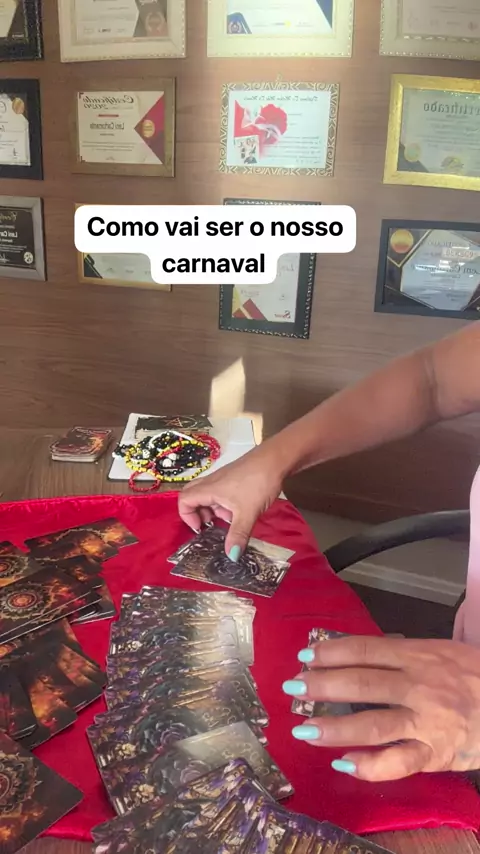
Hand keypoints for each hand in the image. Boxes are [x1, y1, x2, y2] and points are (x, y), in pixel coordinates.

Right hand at [178, 447, 282, 557]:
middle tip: (210, 525)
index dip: (187, 516)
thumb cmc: (257, 483)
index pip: (184, 500)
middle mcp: (212, 483)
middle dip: (198, 513)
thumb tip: (230, 557)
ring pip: (208, 496)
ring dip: (214, 510)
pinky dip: (225, 504)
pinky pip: (220, 493)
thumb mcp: (248, 512)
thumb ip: (238, 535)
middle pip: (193, 496)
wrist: (276, 459)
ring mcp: (223, 479)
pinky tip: (241, 511)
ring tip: (230, 520)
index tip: (201, 528)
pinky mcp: (234, 478)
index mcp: (209, 489)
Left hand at [283, 636, 479, 780]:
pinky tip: (344, 764)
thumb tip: (353, 652)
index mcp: (418, 656)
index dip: (332, 652)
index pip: (366, 650)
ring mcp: (426, 722)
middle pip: (362, 683)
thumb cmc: (471, 675)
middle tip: (293, 688)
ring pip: (373, 725)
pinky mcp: (434, 754)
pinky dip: (369, 766)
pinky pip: (397, 762)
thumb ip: (400, 654)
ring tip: (304, 730)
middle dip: (323, 685)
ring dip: (335, 728)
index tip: (305, 656)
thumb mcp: (439, 651)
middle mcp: (418, 686)